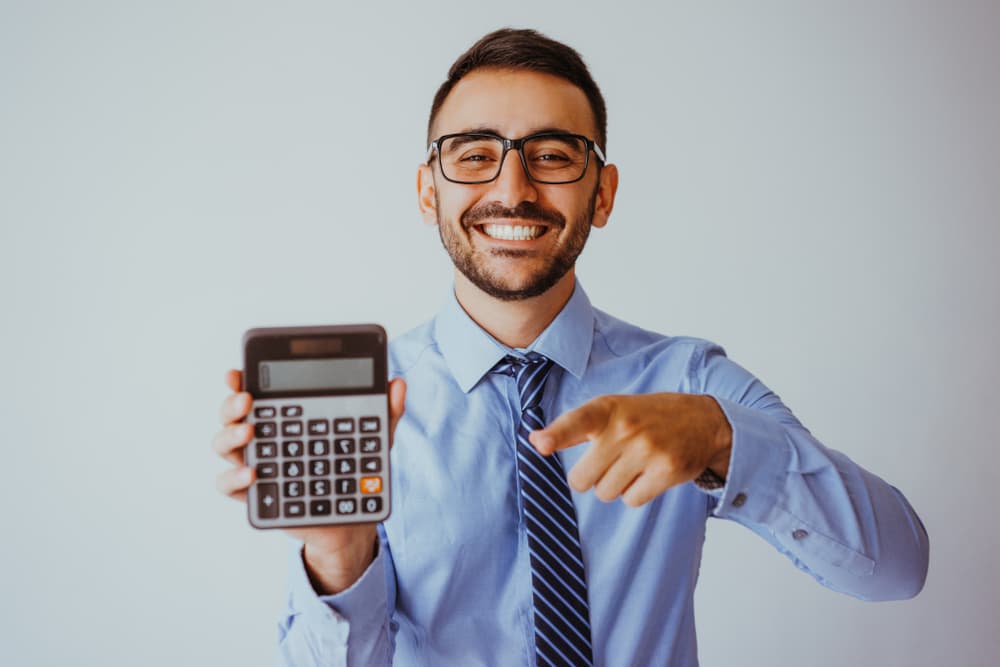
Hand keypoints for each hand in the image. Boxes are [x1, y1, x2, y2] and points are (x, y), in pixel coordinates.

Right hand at [213, 369, 406, 593]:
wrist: (350, 520)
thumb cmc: (352, 470)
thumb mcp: (372, 440)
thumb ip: (384, 412)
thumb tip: (398, 383)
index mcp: (286, 417)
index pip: (258, 393)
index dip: (241, 381)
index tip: (238, 372)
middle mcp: (265, 438)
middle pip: (233, 415)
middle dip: (232, 404)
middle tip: (246, 399)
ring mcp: (259, 465)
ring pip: (225, 446)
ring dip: (230, 436)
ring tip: (250, 432)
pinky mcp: (259, 495)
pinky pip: (229, 487)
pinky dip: (234, 478)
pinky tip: (252, 473)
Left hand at [528, 393, 731, 506]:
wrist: (702, 420)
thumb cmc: (645, 416)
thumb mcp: (611, 409)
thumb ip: (573, 426)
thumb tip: (535, 441)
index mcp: (607, 409)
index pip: (576, 421)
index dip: (556, 435)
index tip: (541, 444)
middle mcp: (626, 428)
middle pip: (582, 479)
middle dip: (590, 478)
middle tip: (608, 462)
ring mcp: (647, 450)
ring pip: (606, 493)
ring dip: (614, 486)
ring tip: (632, 465)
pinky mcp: (666, 471)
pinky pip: (632, 500)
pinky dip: (636, 494)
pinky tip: (648, 474)